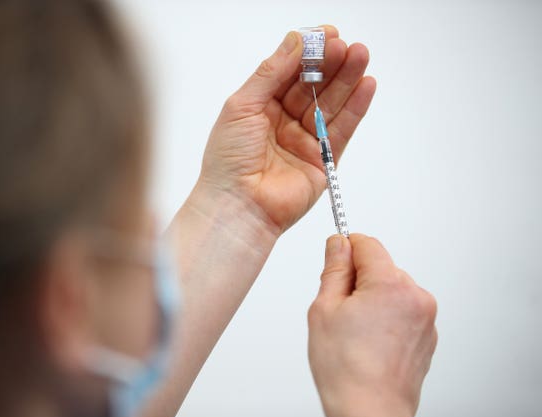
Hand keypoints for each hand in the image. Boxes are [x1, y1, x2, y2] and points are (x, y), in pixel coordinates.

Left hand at [197, 26, 374, 232]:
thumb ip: (271, 72)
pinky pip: (342, 130)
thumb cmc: (228, 160)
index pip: (289, 72)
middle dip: (330, 64)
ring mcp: (304, 141)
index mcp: (260, 107)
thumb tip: (295, 40)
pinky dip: (355, 108)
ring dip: (347, 80)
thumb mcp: (242, 105)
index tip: (326, 35)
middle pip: (313, 86)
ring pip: (331, 104)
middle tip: (346, 46)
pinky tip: (365, 86)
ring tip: (361, 56)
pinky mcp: (323, 161)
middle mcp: (284, 122)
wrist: (237, 205)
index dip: (307, 53)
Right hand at [308, 234, 436, 416]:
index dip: (345, 248)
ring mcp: (426, 318)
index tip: (335, 258)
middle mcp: (416, 296)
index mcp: (390, 284)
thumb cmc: (346, 368)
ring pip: (392, 289)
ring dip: (374, 298)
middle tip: (340, 309)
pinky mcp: (427, 336)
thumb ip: (334, 268)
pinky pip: (403, 311)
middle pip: (381, 267)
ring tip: (356, 331)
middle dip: (358, 280)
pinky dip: (388, 317)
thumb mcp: (324, 308)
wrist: (370, 411)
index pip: (367, 244)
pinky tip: (371, 341)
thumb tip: (338, 244)